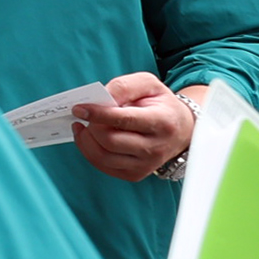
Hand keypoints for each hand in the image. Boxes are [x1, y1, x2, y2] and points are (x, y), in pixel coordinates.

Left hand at [74, 74, 198, 180]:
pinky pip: (102, 165)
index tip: (79, 108)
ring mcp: (146, 164)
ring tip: (86, 124)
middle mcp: (155, 147)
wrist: (180, 130)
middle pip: (109, 140)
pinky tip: (89, 136)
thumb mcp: (148, 84)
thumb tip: (101, 97)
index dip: (98, 114)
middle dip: (92, 125)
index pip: (125, 120)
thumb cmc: (160, 105)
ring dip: (86, 138)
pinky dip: (88, 150)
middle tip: (86, 114)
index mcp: (162, 122)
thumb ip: (124, 86)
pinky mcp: (135, 174)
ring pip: (102, 156)